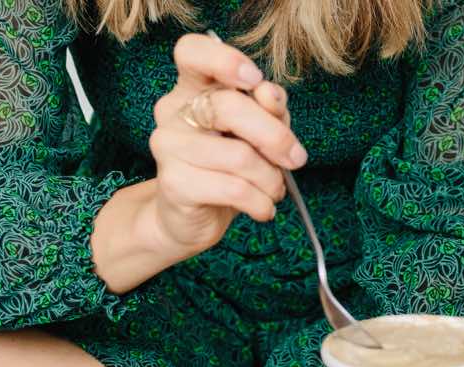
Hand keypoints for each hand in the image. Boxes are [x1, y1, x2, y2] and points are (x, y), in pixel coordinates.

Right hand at [148, 33, 307, 255]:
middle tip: (295, 159)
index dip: (225, 60)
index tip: (255, 81)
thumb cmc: (227, 168)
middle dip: (274, 136)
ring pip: (238, 155)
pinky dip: (260, 202)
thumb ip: (268, 109)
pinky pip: (233, 189)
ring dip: (271, 179)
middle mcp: (173, 111)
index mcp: (192, 87)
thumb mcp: (257, 132)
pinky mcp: (173, 184)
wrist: (192, 217)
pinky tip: (263, 208)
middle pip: (228, 106)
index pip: (191, 52)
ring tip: (275, 191)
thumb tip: (269, 94)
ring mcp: (168, 146)